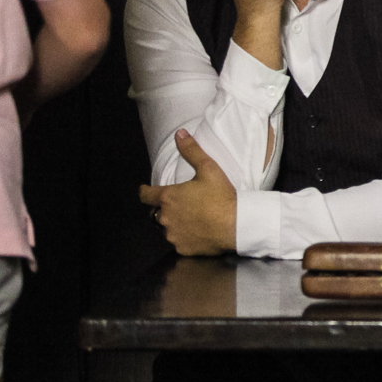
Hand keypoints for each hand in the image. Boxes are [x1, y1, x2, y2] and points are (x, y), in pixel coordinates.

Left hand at [138, 129, 237, 255]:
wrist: (236, 224)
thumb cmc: (221, 196)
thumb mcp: (209, 169)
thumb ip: (191, 151)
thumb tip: (179, 134)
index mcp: (168, 197)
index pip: (146, 195)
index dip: (144, 192)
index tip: (145, 190)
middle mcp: (165, 217)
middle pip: (156, 213)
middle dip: (164, 208)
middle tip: (181, 205)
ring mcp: (172, 234)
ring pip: (167, 228)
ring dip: (174, 223)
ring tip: (192, 219)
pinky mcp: (181, 248)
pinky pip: (178, 241)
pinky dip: (185, 237)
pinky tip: (198, 232)